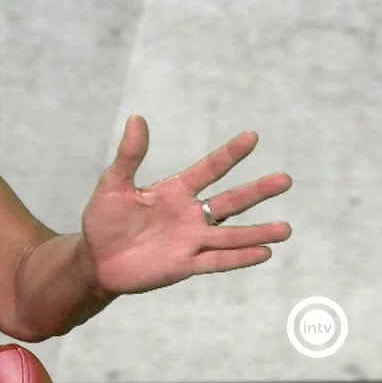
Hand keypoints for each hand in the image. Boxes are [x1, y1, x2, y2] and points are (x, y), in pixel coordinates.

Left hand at [80, 116, 292, 295]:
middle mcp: (189, 214)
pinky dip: (239, 258)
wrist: (95, 258)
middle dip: (257, 191)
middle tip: (285, 179)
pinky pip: (216, 261)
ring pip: (231, 235)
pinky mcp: (185, 265)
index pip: (208, 169)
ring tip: (286, 229)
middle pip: (230, 201)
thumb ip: (129, 155)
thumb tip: (136, 118)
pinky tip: (264, 253)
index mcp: (174, 191)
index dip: (229, 154)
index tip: (252, 136)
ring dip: (258, 232)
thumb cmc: (103, 219)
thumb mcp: (113, 184)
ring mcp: (190, 240)